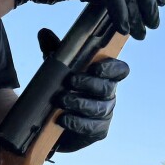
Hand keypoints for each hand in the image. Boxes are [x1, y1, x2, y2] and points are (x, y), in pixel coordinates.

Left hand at [37, 28, 129, 153]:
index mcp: (105, 76)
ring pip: (99, 108)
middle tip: (69, 81)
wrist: (52, 121)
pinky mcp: (98, 131)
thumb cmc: (62, 88)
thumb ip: (54, 51)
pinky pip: (92, 127)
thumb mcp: (57, 69)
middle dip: (88, 84)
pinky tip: (63, 119)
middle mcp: (109, 94)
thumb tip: (44, 33)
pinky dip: (77, 123)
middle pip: (107, 88)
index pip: (120, 70)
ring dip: (79, 103)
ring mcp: (105, 113)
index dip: (111, 68)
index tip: (95, 67)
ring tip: (61, 100)